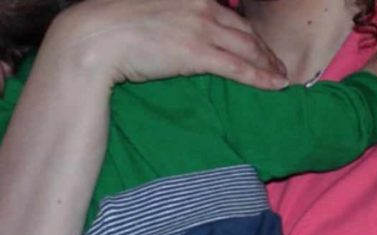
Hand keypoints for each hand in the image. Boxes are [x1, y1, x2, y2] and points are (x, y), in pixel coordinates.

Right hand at [42, 0, 287, 87]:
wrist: (95, 36)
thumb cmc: (112, 27)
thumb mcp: (148, 13)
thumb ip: (170, 20)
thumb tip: (176, 36)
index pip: (229, 15)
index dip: (248, 33)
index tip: (259, 46)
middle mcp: (201, 6)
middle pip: (244, 31)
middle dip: (265, 50)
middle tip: (278, 65)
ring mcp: (201, 28)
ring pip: (247, 48)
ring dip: (268, 65)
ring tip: (281, 78)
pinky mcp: (198, 53)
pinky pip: (238, 67)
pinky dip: (260, 77)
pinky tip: (275, 85)